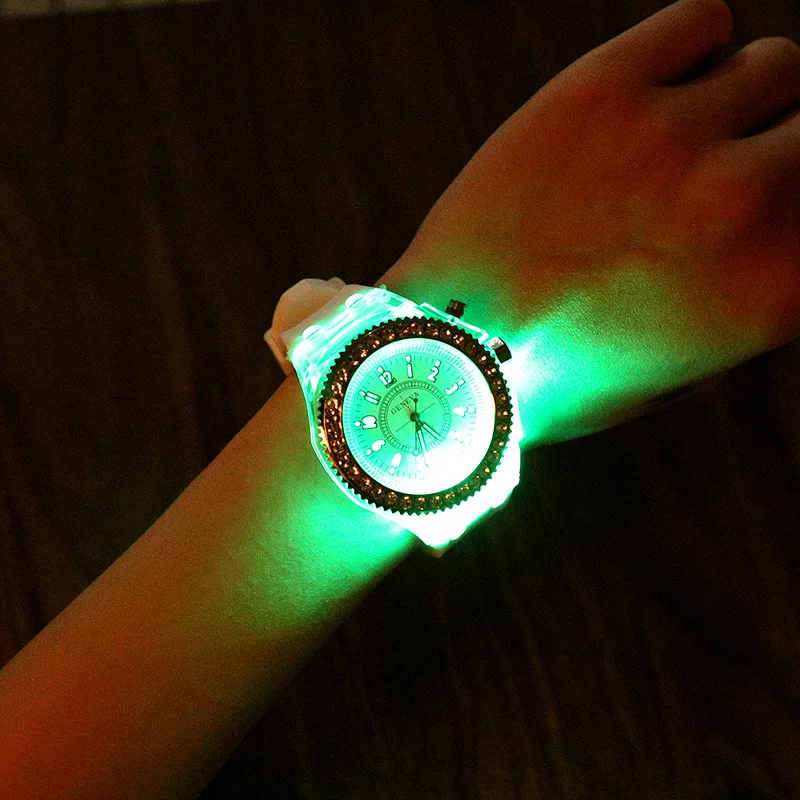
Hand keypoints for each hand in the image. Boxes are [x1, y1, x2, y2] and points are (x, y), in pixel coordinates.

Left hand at [381, 0, 799, 443]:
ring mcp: (671, 136)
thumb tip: (784, 217)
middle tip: (724, 176)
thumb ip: (754, 285)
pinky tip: (655, 92)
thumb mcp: (685, 363)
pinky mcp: (600, 89)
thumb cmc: (561, 370)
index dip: (798, 203)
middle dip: (779, 150)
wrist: (451, 350)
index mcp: (776, 286)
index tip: (775, 200)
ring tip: (678, 143)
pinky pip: (702, 21)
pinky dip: (692, 51)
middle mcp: (743, 200)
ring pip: (773, 66)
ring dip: (737, 103)